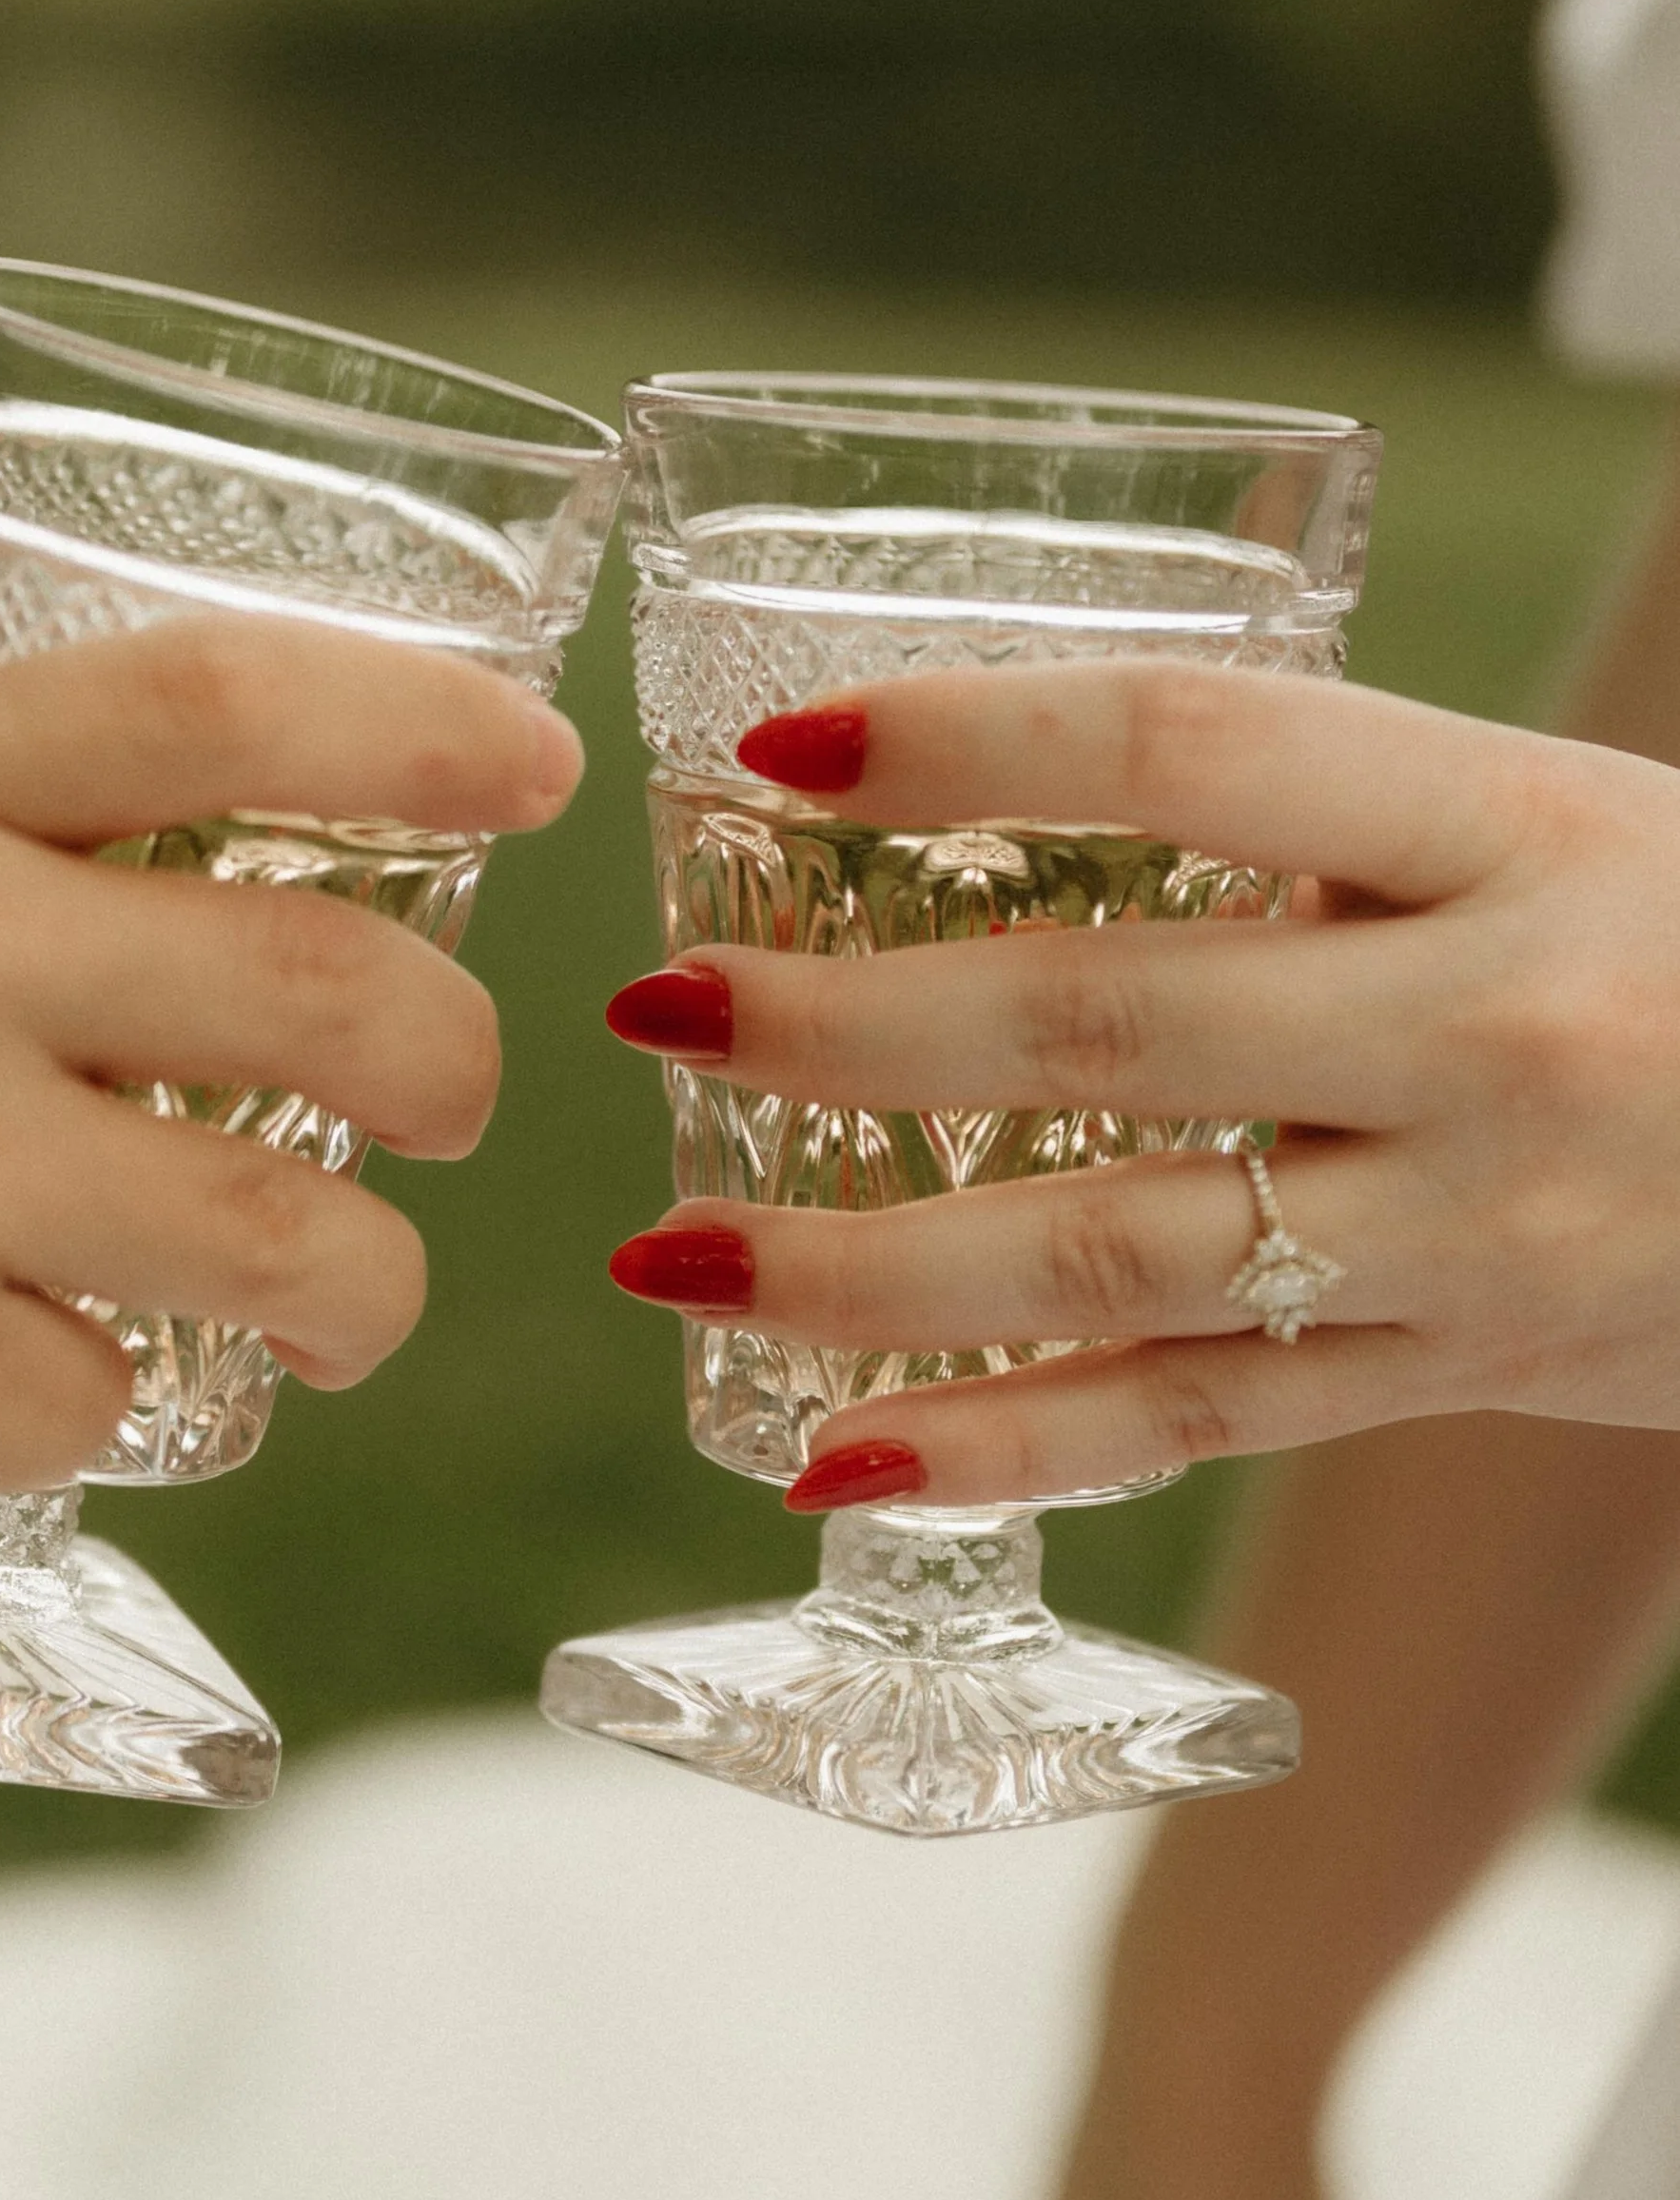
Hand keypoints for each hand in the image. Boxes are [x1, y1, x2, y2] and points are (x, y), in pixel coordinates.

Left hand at [602, 660, 1679, 1502]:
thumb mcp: (1540, 817)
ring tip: (671, 1249)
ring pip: (1124, 1254)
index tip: (780, 746)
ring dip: (869, 1267)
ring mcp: (1476, 1225)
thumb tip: (994, 791)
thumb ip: (1315, 818)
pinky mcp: (1458, 1370)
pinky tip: (839, 1461)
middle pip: (1112, 1018)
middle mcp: (1488, 1028)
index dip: (974, 738)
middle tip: (658, 1006)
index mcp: (1504, 829)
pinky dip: (1009, 1450)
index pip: (1198, 747)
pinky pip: (1201, 1420)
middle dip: (851, 1022)